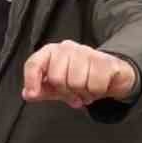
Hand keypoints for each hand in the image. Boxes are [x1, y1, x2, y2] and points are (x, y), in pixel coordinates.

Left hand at [22, 41, 137, 108]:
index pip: (34, 63)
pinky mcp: (105, 61)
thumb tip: (28, 94)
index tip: (32, 94)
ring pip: (76, 83)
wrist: (113, 74)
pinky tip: (98, 87)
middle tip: (74, 93)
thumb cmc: (82, 77)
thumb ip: (42, 90)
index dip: (31, 80)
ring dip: (83, 93)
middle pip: (56, 78)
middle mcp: (67, 48)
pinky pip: (95, 85)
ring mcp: (87, 52)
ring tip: (86, 90)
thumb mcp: (58, 86)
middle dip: (65, 92)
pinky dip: (96, 92)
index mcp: (51, 52)